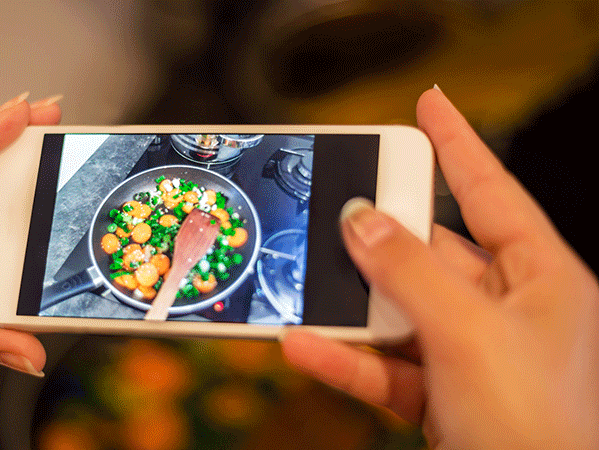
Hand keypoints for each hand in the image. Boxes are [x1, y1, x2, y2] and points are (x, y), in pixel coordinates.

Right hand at [282, 89, 597, 448]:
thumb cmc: (536, 428)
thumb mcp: (468, 333)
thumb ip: (409, 272)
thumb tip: (361, 222)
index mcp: (543, 279)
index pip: (493, 192)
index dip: (460, 143)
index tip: (429, 104)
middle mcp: (509, 311)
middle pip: (432, 255)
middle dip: (380, 242)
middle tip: (336, 212)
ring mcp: (471, 354)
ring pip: (398, 313)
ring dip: (350, 309)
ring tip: (303, 288)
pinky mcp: (441, 395)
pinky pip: (385, 365)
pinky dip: (346, 358)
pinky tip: (305, 346)